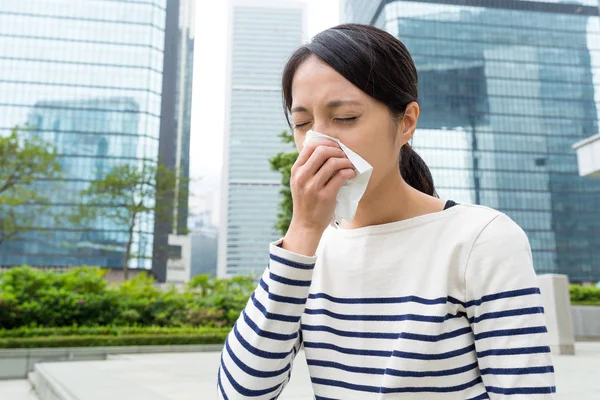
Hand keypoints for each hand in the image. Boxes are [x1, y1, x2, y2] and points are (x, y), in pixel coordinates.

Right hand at [282, 140, 355, 255]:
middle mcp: (302, 177)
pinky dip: (349, 172)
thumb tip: (326, 149)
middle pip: (322, 151)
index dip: (326, 142)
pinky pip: (341, 176)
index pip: (310, 146)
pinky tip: (352, 174)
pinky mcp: (325, 196)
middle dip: (337, 150)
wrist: (306, 225)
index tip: (336, 147)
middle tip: (345, 156)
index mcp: (296, 170)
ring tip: (350, 165)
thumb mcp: (300, 182)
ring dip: (345, 161)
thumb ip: (308, 167)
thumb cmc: (306, 201)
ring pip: (333, 162)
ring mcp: (312, 187)